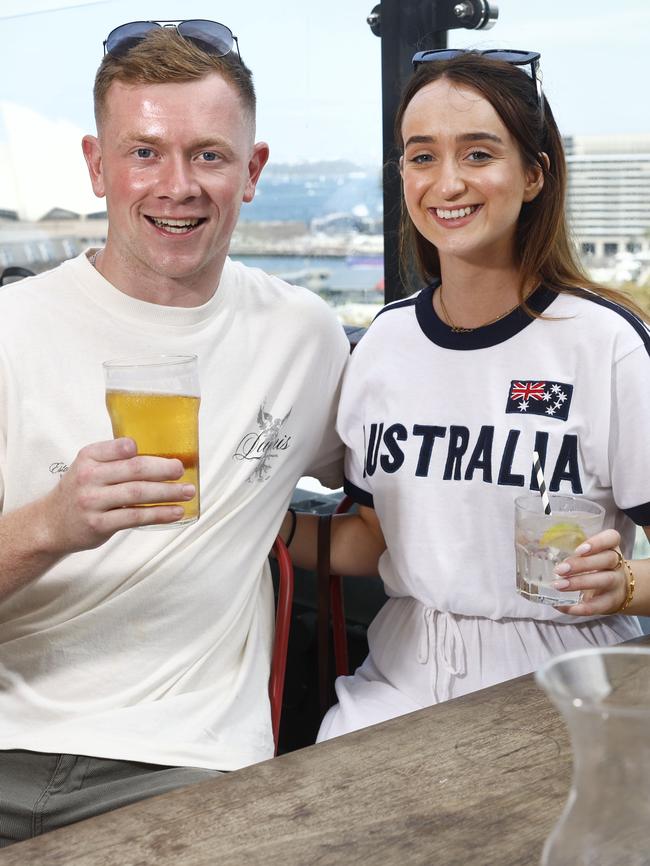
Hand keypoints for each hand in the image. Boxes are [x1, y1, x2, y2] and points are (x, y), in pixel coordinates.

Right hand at [41, 437, 194, 552]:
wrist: (51, 524)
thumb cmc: (79, 492)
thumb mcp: (88, 467)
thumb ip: (115, 460)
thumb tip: (160, 458)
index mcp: (88, 457)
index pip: (119, 447)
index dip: (142, 449)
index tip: (164, 451)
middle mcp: (88, 477)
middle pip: (134, 469)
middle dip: (164, 469)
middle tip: (181, 470)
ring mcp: (93, 501)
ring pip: (138, 493)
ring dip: (168, 492)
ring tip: (188, 492)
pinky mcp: (99, 524)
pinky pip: (135, 517)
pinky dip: (159, 514)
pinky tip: (175, 512)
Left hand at [551, 528, 627, 615]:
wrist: (618, 590)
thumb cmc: (594, 567)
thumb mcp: (587, 554)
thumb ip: (566, 547)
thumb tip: (525, 540)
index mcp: (610, 548)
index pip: (612, 538)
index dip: (598, 542)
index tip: (579, 549)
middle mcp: (616, 564)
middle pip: (607, 559)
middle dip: (582, 564)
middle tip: (560, 569)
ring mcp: (616, 583)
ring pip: (604, 580)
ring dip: (580, 583)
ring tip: (558, 585)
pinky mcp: (611, 602)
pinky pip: (598, 606)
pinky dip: (579, 607)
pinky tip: (562, 606)